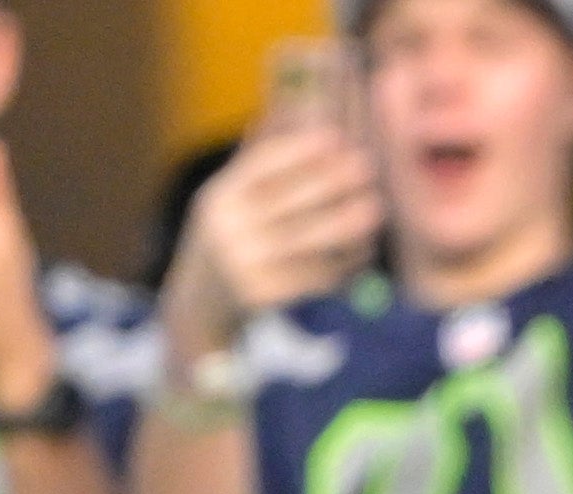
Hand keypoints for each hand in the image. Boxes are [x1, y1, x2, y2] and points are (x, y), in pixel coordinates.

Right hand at [166, 123, 385, 361]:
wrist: (199, 305)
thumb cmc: (226, 240)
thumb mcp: (228, 200)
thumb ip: (253, 161)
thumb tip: (283, 109)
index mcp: (219, 196)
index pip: (262, 166)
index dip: (300, 151)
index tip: (335, 138)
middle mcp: (227, 227)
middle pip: (289, 200)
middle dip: (331, 183)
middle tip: (366, 169)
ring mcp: (243, 263)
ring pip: (306, 240)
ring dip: (345, 225)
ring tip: (374, 211)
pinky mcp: (262, 295)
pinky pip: (311, 275)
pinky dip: (341, 264)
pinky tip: (362, 252)